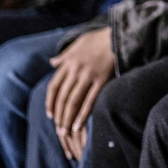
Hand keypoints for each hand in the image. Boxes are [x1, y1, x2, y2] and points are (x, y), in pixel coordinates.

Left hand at [46, 28, 114, 159]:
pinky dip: (82, 115)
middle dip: (59, 115)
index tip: (50, 114)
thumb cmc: (98, 38)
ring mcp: (88, 75)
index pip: (54, 86)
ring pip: (73, 101)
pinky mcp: (102, 80)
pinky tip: (78, 126)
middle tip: (58, 130)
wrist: (118, 35)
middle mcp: (75, 70)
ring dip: (67, 119)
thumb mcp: (78, 42)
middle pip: (62, 97)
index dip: (50, 102)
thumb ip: (64, 55)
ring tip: (66, 132)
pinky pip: (90, 100)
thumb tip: (52, 62)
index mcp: (68, 62)